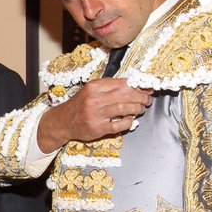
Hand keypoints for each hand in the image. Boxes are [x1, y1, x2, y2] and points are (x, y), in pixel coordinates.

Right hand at [36, 78, 152, 151]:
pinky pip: (119, 124)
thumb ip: (109, 86)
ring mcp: (96, 114)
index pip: (122, 83)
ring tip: (141, 109)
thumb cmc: (80, 105)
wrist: (64, 121)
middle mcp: (94, 99)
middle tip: (147, 100)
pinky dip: (128, 122)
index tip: (146, 88)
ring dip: (137, 108)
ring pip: (124, 108)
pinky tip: (130, 120)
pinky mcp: (97, 128)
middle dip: (141, 97)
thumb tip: (134, 85)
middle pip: (126, 95)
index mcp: (94, 87)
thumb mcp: (91, 90)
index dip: (138, 86)